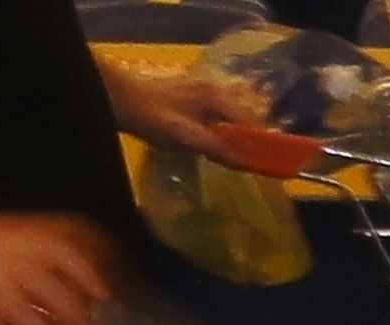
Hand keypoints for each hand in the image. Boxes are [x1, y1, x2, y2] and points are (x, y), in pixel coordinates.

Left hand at [102, 62, 326, 177]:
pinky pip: (218, 119)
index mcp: (219, 97)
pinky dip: (222, 135)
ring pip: (232, 121)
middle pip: (246, 121)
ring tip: (236, 164)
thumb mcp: (186, 136)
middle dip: (253, 145)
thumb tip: (249, 164)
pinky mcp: (191, 98)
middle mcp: (216, 91)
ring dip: (236, 141)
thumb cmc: (151, 116)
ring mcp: (203, 93)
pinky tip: (215, 149)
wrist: (115, 97)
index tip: (275, 167)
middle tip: (254, 170)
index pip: (255, 123)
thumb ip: (218, 149)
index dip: (267, 145)